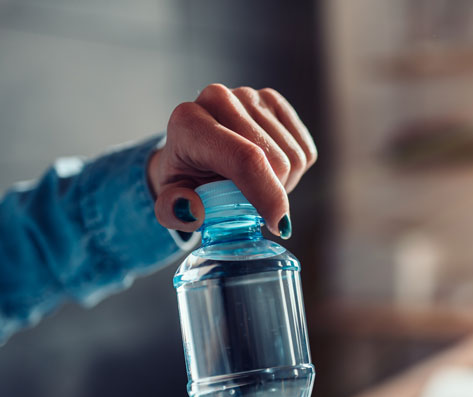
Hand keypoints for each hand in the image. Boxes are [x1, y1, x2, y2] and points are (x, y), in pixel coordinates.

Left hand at [148, 84, 317, 236]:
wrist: (193, 154)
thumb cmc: (185, 181)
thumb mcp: (169, 204)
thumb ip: (172, 211)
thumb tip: (194, 209)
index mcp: (189, 122)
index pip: (244, 159)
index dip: (267, 194)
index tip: (277, 225)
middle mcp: (219, 98)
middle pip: (275, 161)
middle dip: (272, 193)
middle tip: (248, 201)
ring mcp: (250, 95)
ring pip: (294, 157)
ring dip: (283, 183)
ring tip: (254, 184)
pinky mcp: (274, 101)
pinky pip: (304, 150)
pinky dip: (293, 171)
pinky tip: (268, 169)